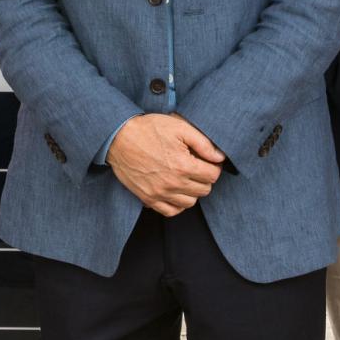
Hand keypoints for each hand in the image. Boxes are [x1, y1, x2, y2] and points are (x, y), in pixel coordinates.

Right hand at [106, 114, 225, 216]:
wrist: (118, 138)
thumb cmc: (149, 130)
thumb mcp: (179, 127)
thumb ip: (203, 143)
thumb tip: (220, 157)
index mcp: (183, 165)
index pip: (213, 175)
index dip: (213, 166)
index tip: (207, 160)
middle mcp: (173, 183)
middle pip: (204, 190)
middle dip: (204, 178)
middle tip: (196, 166)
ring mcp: (160, 193)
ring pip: (190, 203)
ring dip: (192, 191)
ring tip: (185, 177)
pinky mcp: (148, 199)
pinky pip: (171, 211)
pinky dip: (177, 204)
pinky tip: (175, 191)